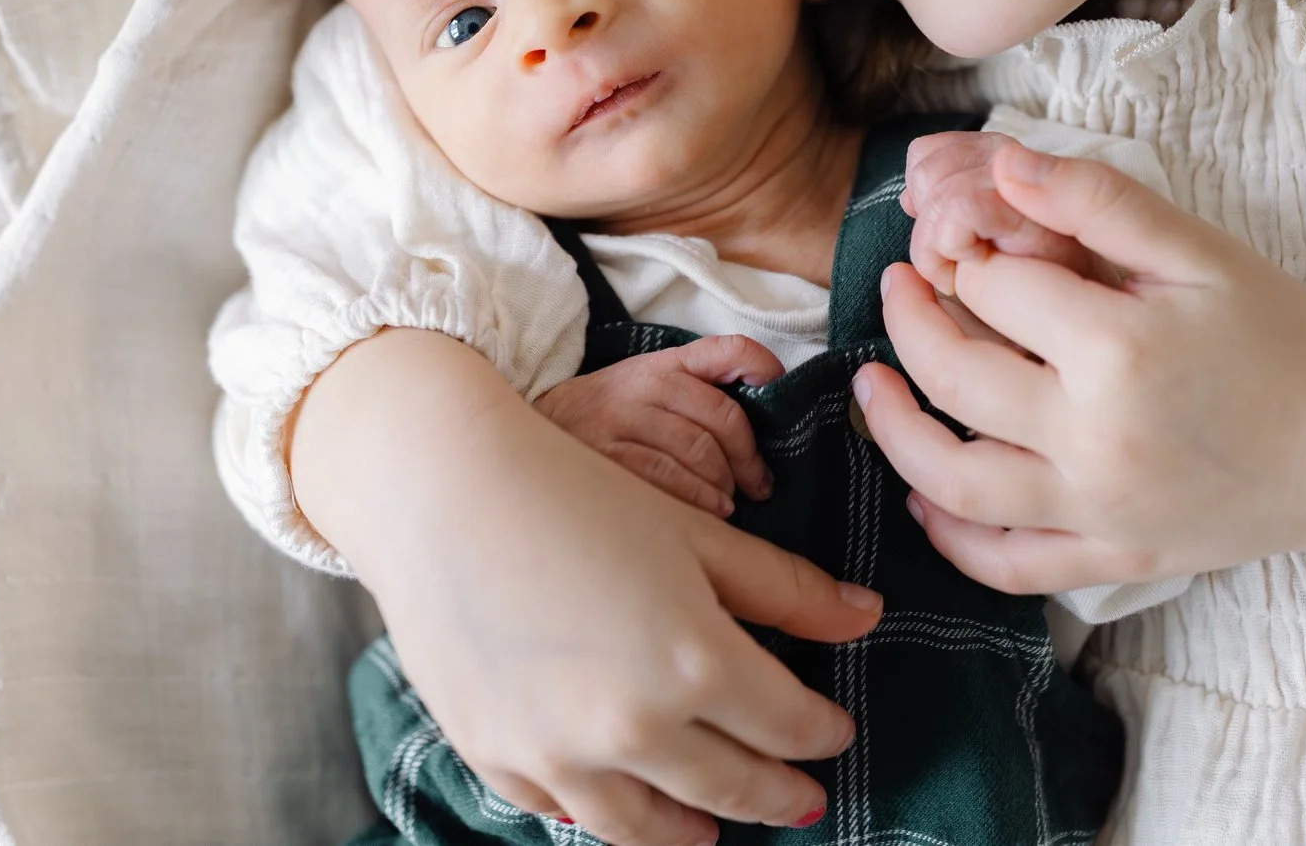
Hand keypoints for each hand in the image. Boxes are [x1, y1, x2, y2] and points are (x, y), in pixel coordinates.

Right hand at [294, 331, 875, 845]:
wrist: (440, 492)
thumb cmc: (573, 495)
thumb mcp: (694, 535)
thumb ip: (786, 590)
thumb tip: (866, 618)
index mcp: (694, 665)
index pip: (786, 726)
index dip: (821, 733)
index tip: (834, 732)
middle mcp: (632, 727)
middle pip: (730, 786)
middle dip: (775, 795)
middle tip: (802, 802)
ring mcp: (559, 755)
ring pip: (647, 826)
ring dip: (693, 829)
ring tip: (715, 828)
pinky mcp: (498, 758)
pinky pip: (565, 813)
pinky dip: (603, 815)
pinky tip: (619, 805)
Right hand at [534, 337, 782, 515]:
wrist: (538, 427)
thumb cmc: (610, 413)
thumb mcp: (649, 384)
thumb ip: (697, 391)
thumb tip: (759, 430)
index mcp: (666, 363)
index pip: (727, 349)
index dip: (762, 365)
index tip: (780, 390)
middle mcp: (647, 384)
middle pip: (723, 416)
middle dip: (749, 456)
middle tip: (759, 483)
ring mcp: (625, 419)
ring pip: (699, 450)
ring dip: (725, 483)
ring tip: (729, 500)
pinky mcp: (607, 455)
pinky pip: (667, 478)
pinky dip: (698, 498)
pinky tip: (710, 510)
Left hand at [860, 141, 1305, 655]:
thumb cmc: (1283, 338)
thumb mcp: (1201, 250)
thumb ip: (1098, 200)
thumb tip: (1002, 163)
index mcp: (1118, 349)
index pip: (995, 289)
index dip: (972, 256)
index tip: (969, 242)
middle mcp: (1095, 438)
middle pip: (954, 380)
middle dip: (907, 326)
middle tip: (895, 288)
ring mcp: (1098, 509)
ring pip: (955, 483)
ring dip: (895, 434)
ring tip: (870, 389)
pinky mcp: (1110, 557)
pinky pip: (1007, 564)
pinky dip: (951, 539)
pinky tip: (924, 500)